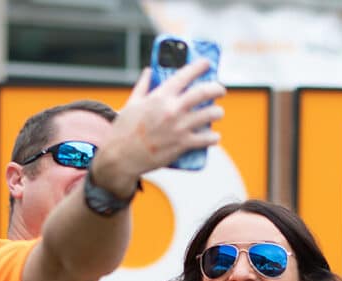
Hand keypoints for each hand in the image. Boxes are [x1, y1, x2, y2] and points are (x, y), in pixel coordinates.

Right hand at [90, 60, 225, 194]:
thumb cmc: (124, 129)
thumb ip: (143, 85)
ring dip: (217, 112)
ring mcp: (179, 127)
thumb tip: (149, 71)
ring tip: (217, 113)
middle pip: (204, 92)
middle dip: (216, 88)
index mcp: (160, 96)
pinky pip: (207, 139)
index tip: (207, 63)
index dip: (199, 66)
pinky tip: (214, 136)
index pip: (184, 75)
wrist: (122, 157)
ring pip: (210, 115)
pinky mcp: (182, 145)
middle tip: (220, 89)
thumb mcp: (132, 103)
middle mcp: (172, 109)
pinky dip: (213, 137)